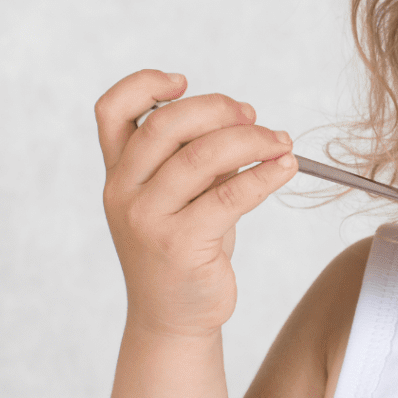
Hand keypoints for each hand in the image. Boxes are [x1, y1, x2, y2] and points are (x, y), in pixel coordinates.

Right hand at [95, 69, 297, 336]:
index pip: (112, 111)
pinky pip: (230, 196)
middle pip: (165, 126)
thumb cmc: (184, 248)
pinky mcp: (180, 244)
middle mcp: (124, 192)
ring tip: (282, 143)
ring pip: (201, 158)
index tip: (183, 81)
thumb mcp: (184, 196)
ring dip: (251, 141)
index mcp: (119, 173)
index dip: (144, 85)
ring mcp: (148, 219)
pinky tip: (285, 169)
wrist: (174, 316)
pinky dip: (264, 176)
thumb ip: (198, 157)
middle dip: (217, 110)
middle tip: (254, 117)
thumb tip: (244, 119)